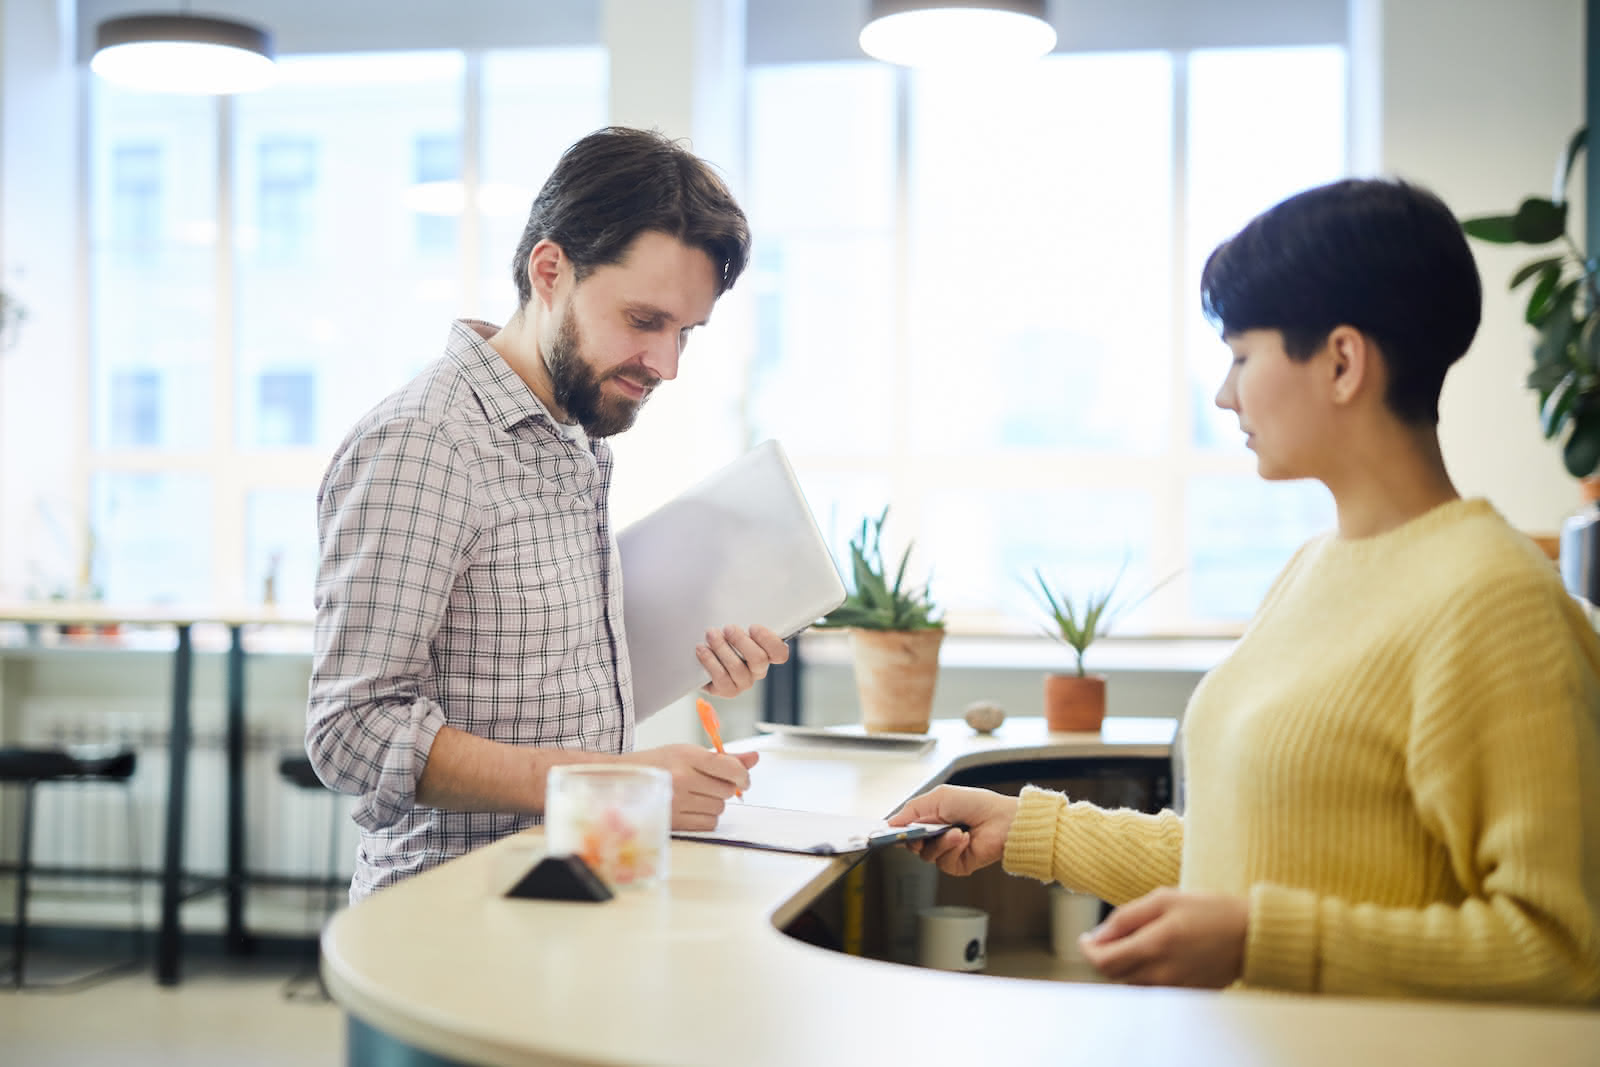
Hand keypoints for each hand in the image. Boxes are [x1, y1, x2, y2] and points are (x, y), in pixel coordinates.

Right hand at [625, 743, 758, 830]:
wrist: (624, 779)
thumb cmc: (660, 764)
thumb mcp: (688, 752)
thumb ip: (724, 758)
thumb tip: (755, 758)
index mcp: (686, 756)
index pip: (728, 767)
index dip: (743, 774)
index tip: (744, 778)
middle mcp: (682, 778)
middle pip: (726, 790)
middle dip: (725, 787)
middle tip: (710, 783)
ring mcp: (677, 801)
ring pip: (719, 808)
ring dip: (715, 802)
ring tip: (697, 794)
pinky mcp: (674, 821)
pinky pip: (709, 823)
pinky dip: (707, 817)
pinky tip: (694, 807)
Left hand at [698, 624, 790, 697]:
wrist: (700, 658)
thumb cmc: (723, 637)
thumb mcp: (735, 626)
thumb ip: (742, 619)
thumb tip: (737, 601)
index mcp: (766, 653)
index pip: (780, 653)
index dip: (769, 641)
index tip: (752, 627)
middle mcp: (758, 670)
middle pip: (758, 659)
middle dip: (741, 641)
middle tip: (727, 628)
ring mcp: (743, 682)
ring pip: (737, 668)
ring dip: (722, 648)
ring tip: (710, 634)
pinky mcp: (727, 690)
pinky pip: (721, 678)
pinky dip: (710, 661)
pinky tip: (702, 649)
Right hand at [884, 785, 1017, 876]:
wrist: (1002, 820)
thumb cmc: (976, 803)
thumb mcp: (938, 797)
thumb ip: (911, 809)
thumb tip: (891, 822)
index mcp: (931, 818)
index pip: (906, 828)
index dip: (897, 831)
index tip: (888, 832)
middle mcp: (936, 835)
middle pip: (911, 845)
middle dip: (915, 838)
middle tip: (921, 831)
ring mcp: (946, 851)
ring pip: (926, 856)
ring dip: (940, 842)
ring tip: (955, 831)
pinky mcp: (957, 865)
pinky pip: (943, 863)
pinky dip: (952, 849)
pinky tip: (964, 839)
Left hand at [1077, 888, 1247, 988]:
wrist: (1252, 935)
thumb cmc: (1209, 910)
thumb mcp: (1164, 899)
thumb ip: (1126, 917)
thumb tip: (1098, 936)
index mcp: (1154, 946)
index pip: (1104, 961)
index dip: (1088, 951)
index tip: (1085, 939)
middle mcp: (1162, 974)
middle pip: (1114, 975)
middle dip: (1104, 956)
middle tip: (1107, 938)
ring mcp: (1175, 988)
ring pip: (1131, 984)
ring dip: (1123, 966)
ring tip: (1134, 942)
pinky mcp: (1186, 994)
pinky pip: (1152, 989)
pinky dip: (1143, 974)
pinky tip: (1155, 955)